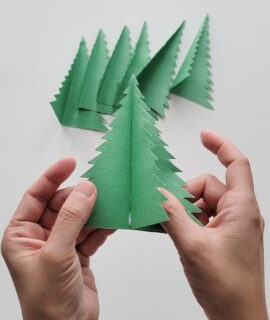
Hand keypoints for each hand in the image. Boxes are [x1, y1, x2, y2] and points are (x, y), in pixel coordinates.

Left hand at [1, 157, 113, 319]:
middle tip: (98, 188)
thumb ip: (71, 219)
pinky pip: (91, 232)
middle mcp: (40, 237)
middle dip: (80, 196)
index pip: (36, 196)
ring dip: (94, 210)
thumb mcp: (56, 255)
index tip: (70, 163)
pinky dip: (102, 226)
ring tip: (110, 201)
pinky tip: (113, 221)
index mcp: (22, 235)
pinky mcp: (78, 254)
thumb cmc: (47, 304)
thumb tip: (85, 189)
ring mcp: (60, 245)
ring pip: (79, 217)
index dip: (52, 177)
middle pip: (62, 204)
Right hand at [161, 131, 267, 319]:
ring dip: (185, 209)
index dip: (220, 145)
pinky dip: (188, 219)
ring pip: (203, 202)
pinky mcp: (223, 235)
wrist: (237, 317)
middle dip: (186, 194)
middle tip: (168, 210)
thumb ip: (172, 216)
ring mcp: (231, 224)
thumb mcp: (193, 247)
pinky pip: (203, 216)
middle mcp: (238, 212)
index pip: (236, 164)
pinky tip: (178, 232)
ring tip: (175, 227)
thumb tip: (157, 195)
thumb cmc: (227, 287)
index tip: (204, 135)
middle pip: (208, 185)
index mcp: (241, 208)